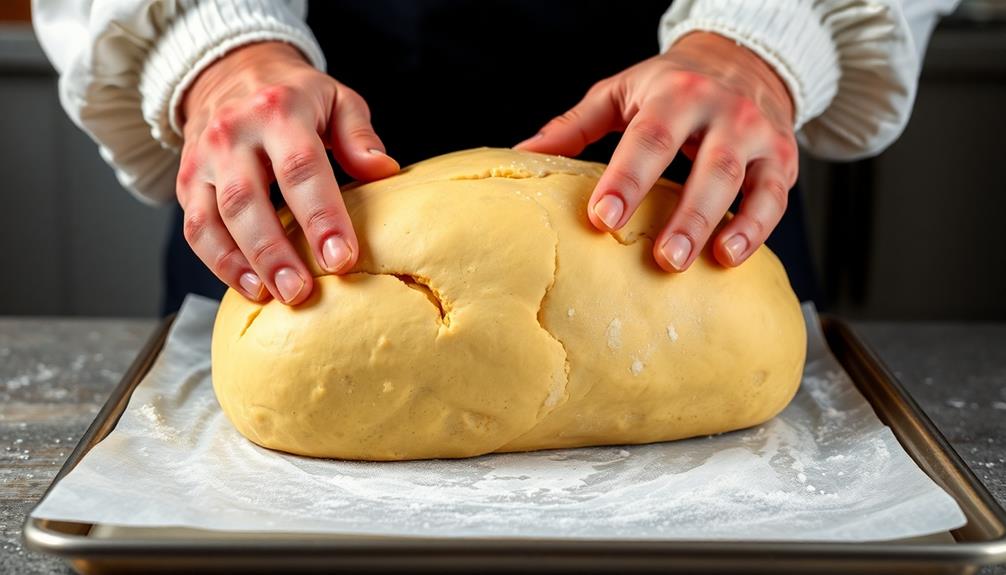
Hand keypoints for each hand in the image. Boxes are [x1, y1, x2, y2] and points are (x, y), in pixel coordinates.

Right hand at [177, 42, 398, 303]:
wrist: (230, 72)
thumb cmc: (293, 96)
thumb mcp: (335, 99)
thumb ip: (359, 135)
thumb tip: (384, 171)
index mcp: (278, 111)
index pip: (301, 168)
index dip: (321, 217)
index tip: (341, 258)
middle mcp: (233, 133)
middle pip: (248, 200)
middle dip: (275, 252)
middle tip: (301, 291)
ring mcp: (204, 158)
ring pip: (214, 219)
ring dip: (243, 264)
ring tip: (274, 296)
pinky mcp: (187, 182)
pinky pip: (196, 229)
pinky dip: (219, 263)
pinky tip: (249, 287)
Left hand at [517, 32, 797, 271]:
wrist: (744, 60)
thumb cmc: (671, 85)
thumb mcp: (622, 93)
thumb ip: (575, 125)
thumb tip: (523, 155)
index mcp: (675, 94)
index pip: (649, 139)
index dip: (626, 180)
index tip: (601, 218)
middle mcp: (722, 111)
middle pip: (709, 165)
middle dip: (685, 214)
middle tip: (663, 259)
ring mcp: (757, 135)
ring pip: (744, 183)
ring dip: (721, 225)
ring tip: (700, 262)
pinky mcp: (781, 159)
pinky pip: (775, 198)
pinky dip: (757, 228)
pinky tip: (732, 256)